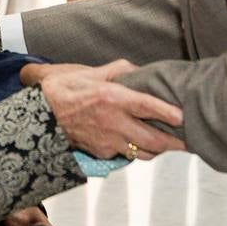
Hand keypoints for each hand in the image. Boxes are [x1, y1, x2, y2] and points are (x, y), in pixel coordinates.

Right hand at [34, 60, 185, 160]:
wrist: (39, 116)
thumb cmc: (64, 90)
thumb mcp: (91, 73)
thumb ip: (119, 70)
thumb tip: (139, 72)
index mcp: (112, 98)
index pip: (148, 107)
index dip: (169, 113)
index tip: (183, 117)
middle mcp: (113, 122)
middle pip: (153, 140)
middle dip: (174, 143)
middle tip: (187, 141)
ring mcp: (107, 141)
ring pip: (143, 152)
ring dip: (156, 148)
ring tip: (167, 141)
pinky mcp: (101, 153)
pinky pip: (126, 155)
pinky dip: (136, 150)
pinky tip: (140, 142)